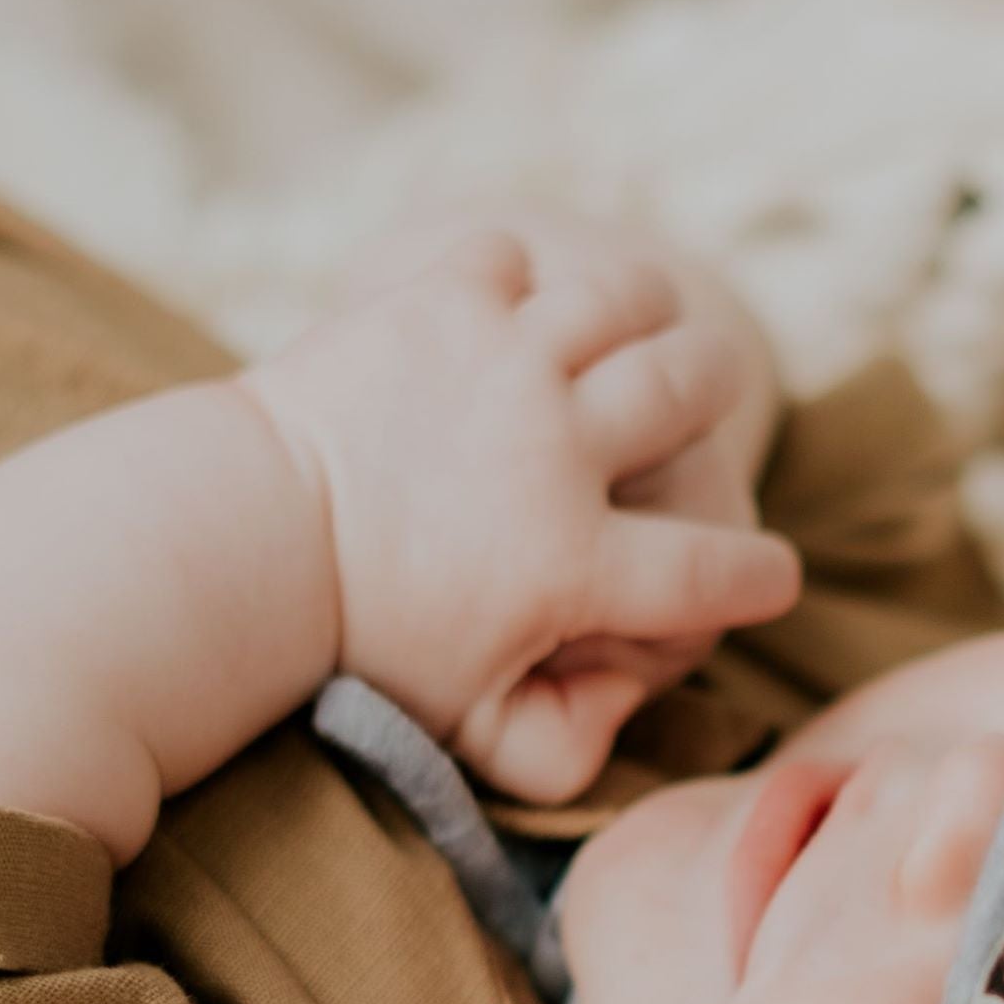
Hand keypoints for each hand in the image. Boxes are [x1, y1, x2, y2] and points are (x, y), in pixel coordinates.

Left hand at [240, 215, 799, 802]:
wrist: (236, 540)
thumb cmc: (356, 644)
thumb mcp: (465, 728)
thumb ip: (560, 747)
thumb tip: (629, 716)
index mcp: (572, 564)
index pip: (715, 573)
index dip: (758, 579)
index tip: (768, 578)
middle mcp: (555, 449)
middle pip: (693, 388)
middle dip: (719, 393)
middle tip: (703, 405)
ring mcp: (502, 361)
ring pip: (626, 298)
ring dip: (644, 313)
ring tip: (638, 330)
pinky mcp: (442, 299)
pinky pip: (516, 256)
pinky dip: (522, 277)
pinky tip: (518, 308)